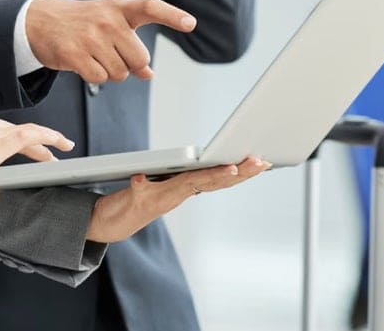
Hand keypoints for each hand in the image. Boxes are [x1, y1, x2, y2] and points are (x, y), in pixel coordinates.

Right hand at [26, 0, 195, 82]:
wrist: (37, 22)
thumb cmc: (80, 23)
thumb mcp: (107, 25)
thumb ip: (130, 44)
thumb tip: (149, 73)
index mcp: (119, 8)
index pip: (151, 7)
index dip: (172, 16)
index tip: (191, 24)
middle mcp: (108, 19)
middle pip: (139, 58)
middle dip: (129, 64)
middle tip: (110, 54)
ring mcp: (91, 36)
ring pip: (120, 72)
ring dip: (110, 72)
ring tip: (93, 56)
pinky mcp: (74, 53)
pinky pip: (100, 78)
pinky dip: (94, 76)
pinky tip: (82, 63)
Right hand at [85, 157, 271, 242]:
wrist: (121, 221)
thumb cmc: (128, 207)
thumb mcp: (130, 198)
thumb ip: (136, 188)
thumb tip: (139, 179)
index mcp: (173, 193)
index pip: (199, 181)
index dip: (217, 174)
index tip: (235, 168)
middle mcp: (183, 193)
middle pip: (217, 181)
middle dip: (241, 172)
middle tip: (262, 162)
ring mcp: (185, 192)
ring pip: (218, 181)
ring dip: (241, 173)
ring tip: (262, 164)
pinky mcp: (184, 189)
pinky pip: (212, 180)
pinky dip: (229, 174)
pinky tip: (244, 169)